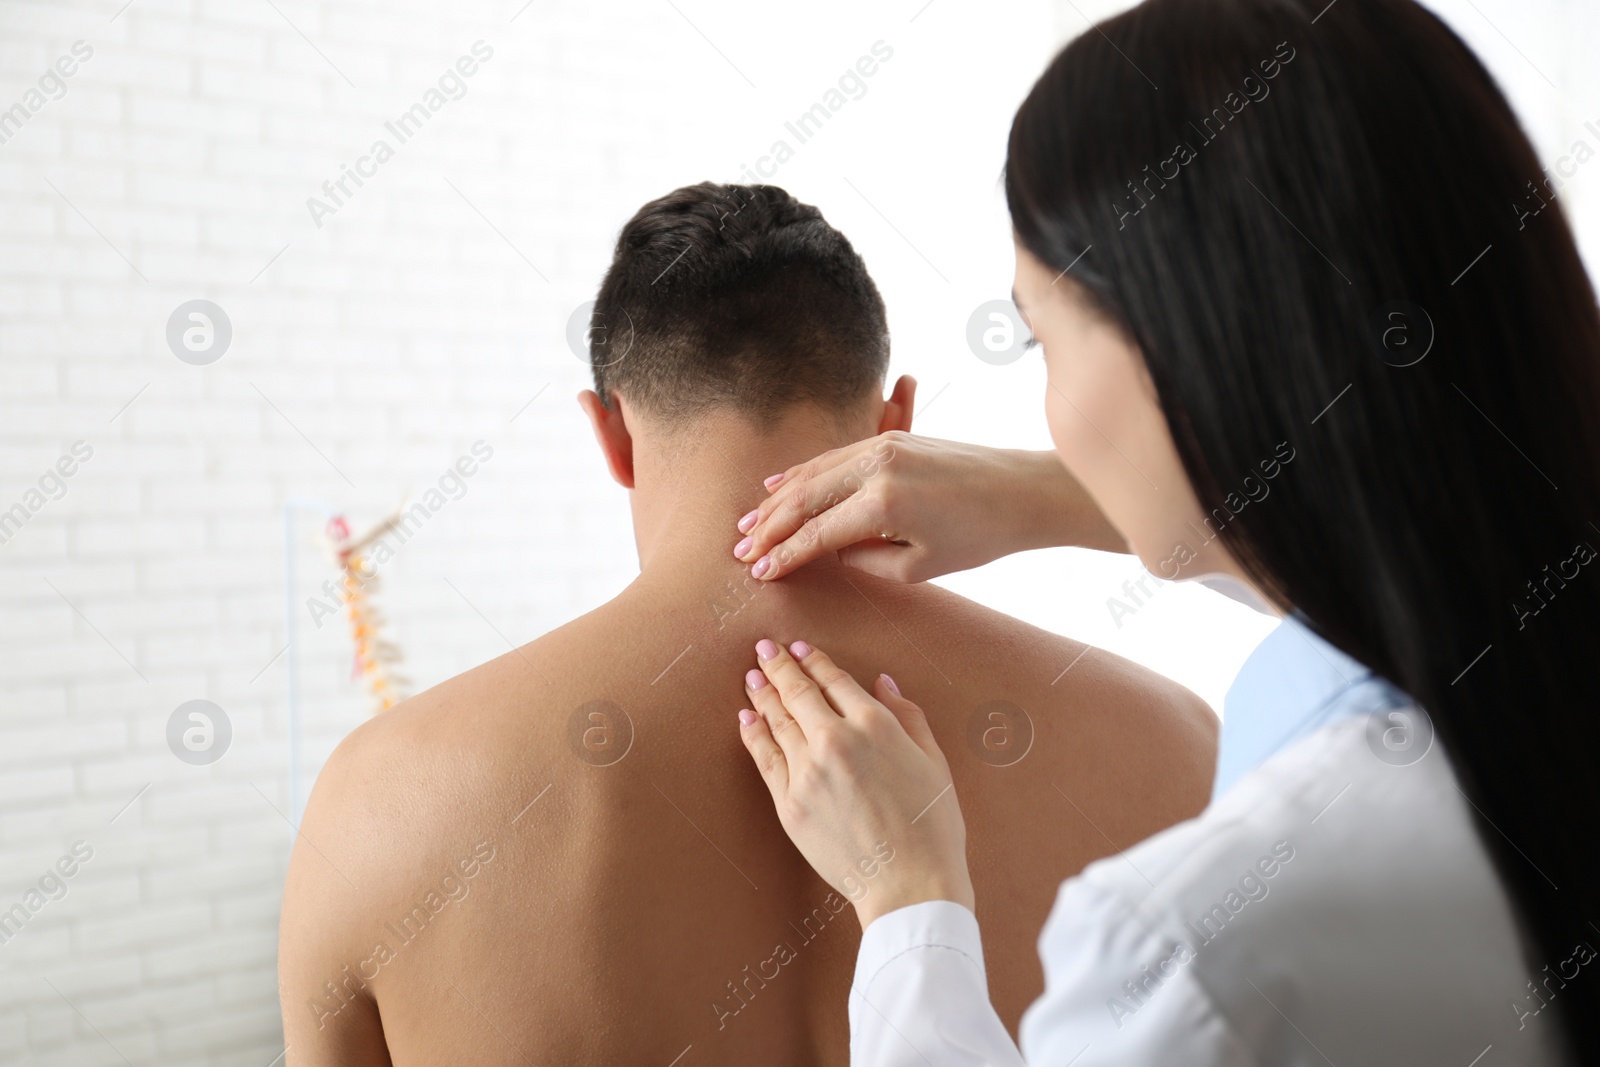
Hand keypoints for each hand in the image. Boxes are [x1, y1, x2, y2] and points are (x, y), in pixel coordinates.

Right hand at [733, 431, 1124, 582]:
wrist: (1024, 492)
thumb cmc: (978, 537)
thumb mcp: (916, 567)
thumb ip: (862, 560)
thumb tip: (827, 552)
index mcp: (882, 505)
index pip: (815, 533)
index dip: (783, 556)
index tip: (758, 573)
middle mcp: (876, 467)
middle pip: (802, 497)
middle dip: (767, 527)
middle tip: (741, 550)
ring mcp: (882, 446)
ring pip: (812, 472)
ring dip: (777, 499)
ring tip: (750, 523)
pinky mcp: (892, 438)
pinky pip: (833, 456)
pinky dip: (803, 474)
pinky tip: (781, 488)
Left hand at [737, 638, 973, 928]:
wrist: (909, 884)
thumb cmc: (932, 826)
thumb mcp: (934, 762)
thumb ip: (907, 716)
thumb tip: (882, 682)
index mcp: (875, 726)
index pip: (834, 680)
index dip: (814, 660)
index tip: (799, 648)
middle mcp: (836, 741)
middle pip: (798, 692)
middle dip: (778, 666)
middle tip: (764, 648)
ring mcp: (808, 773)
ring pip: (777, 721)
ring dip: (763, 694)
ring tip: (752, 676)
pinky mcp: (790, 804)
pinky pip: (765, 759)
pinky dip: (754, 734)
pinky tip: (747, 718)